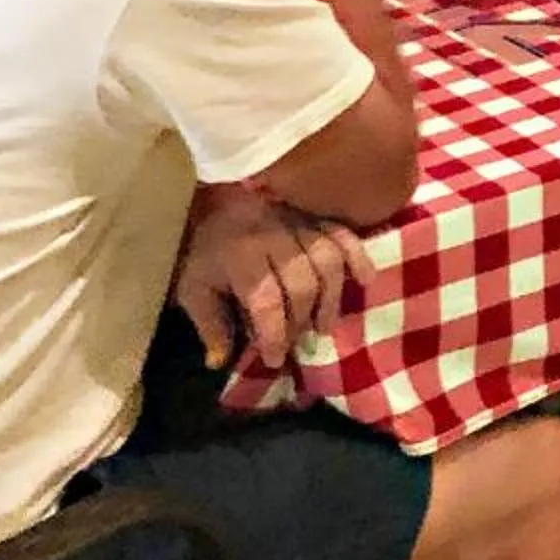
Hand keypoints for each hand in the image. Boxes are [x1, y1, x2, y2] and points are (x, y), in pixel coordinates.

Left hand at [172, 188, 374, 370]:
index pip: (266, 301)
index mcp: (240, 256)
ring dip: (331, 298)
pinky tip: (365, 280)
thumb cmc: (208, 249)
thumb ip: (208, 324)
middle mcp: (273, 237)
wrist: (219, 198)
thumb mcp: (194, 288)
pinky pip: (345, 235)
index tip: (275, 359)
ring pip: (327, 261)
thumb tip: (220, 361)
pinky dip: (359, 257)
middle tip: (298, 341)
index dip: (274, 334)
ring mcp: (300, 222)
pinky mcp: (318, 214)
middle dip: (301, 320)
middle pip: (302, 284)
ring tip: (325, 324)